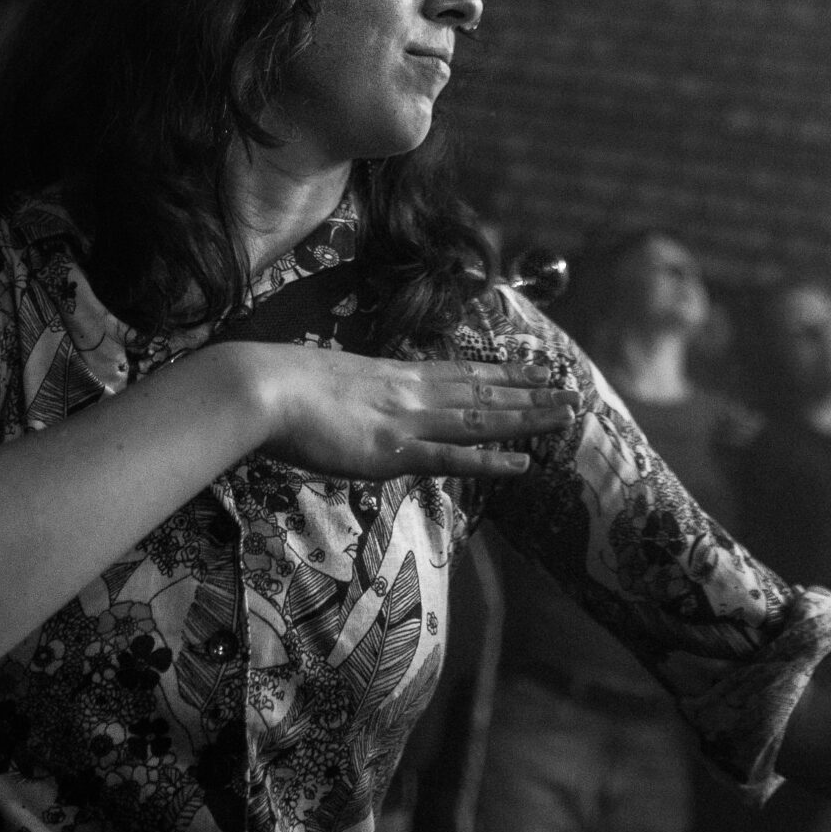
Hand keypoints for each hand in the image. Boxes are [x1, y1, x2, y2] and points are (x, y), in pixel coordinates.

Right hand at [226, 345, 578, 478]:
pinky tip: (522, 464)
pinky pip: (452, 457)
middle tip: (571, 391)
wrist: (259, 386)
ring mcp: (405, 420)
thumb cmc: (279, 387)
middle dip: (530, 393)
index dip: (503, 372)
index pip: (461, 371)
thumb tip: (364, 409)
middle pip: (483, 392)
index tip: (536, 367)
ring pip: (481, 418)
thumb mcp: (331, 384)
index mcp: (394, 374)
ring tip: (567, 415)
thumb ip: (357, 398)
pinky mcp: (393, 451)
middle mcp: (410, 392)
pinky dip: (490, 462)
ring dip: (527, 418)